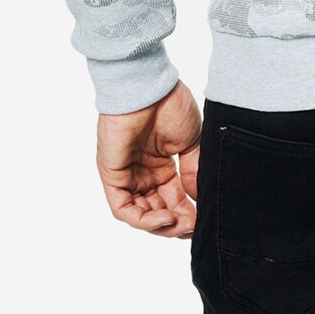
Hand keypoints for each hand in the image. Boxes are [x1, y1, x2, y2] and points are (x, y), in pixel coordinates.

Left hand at [96, 79, 201, 238]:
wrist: (150, 87)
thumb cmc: (169, 105)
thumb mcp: (190, 142)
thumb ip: (192, 172)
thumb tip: (199, 200)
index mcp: (160, 165)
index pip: (173, 199)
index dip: (187, 213)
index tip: (202, 220)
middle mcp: (142, 173)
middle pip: (157, 211)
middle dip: (175, 223)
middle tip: (193, 226)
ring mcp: (126, 176)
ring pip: (140, 215)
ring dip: (160, 225)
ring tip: (181, 224)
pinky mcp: (112, 177)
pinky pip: (124, 209)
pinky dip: (144, 220)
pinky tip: (166, 217)